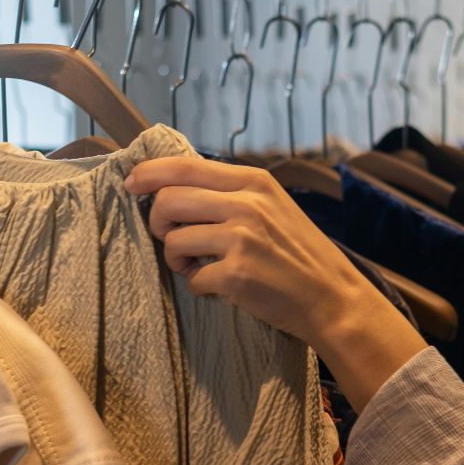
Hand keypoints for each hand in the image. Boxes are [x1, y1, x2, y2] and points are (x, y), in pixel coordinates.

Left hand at [125, 156, 427, 411]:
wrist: (333, 298)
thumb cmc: (298, 253)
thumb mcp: (272, 206)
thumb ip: (231, 193)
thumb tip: (174, 185)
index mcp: (254, 181)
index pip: (184, 166)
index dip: (149, 173)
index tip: (131, 183)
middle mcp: (247, 204)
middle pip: (168, 201)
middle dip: (158, 222)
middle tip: (172, 238)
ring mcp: (241, 240)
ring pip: (173, 240)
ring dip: (176, 258)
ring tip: (197, 266)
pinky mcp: (236, 275)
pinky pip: (191, 278)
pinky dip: (198, 286)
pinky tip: (218, 287)